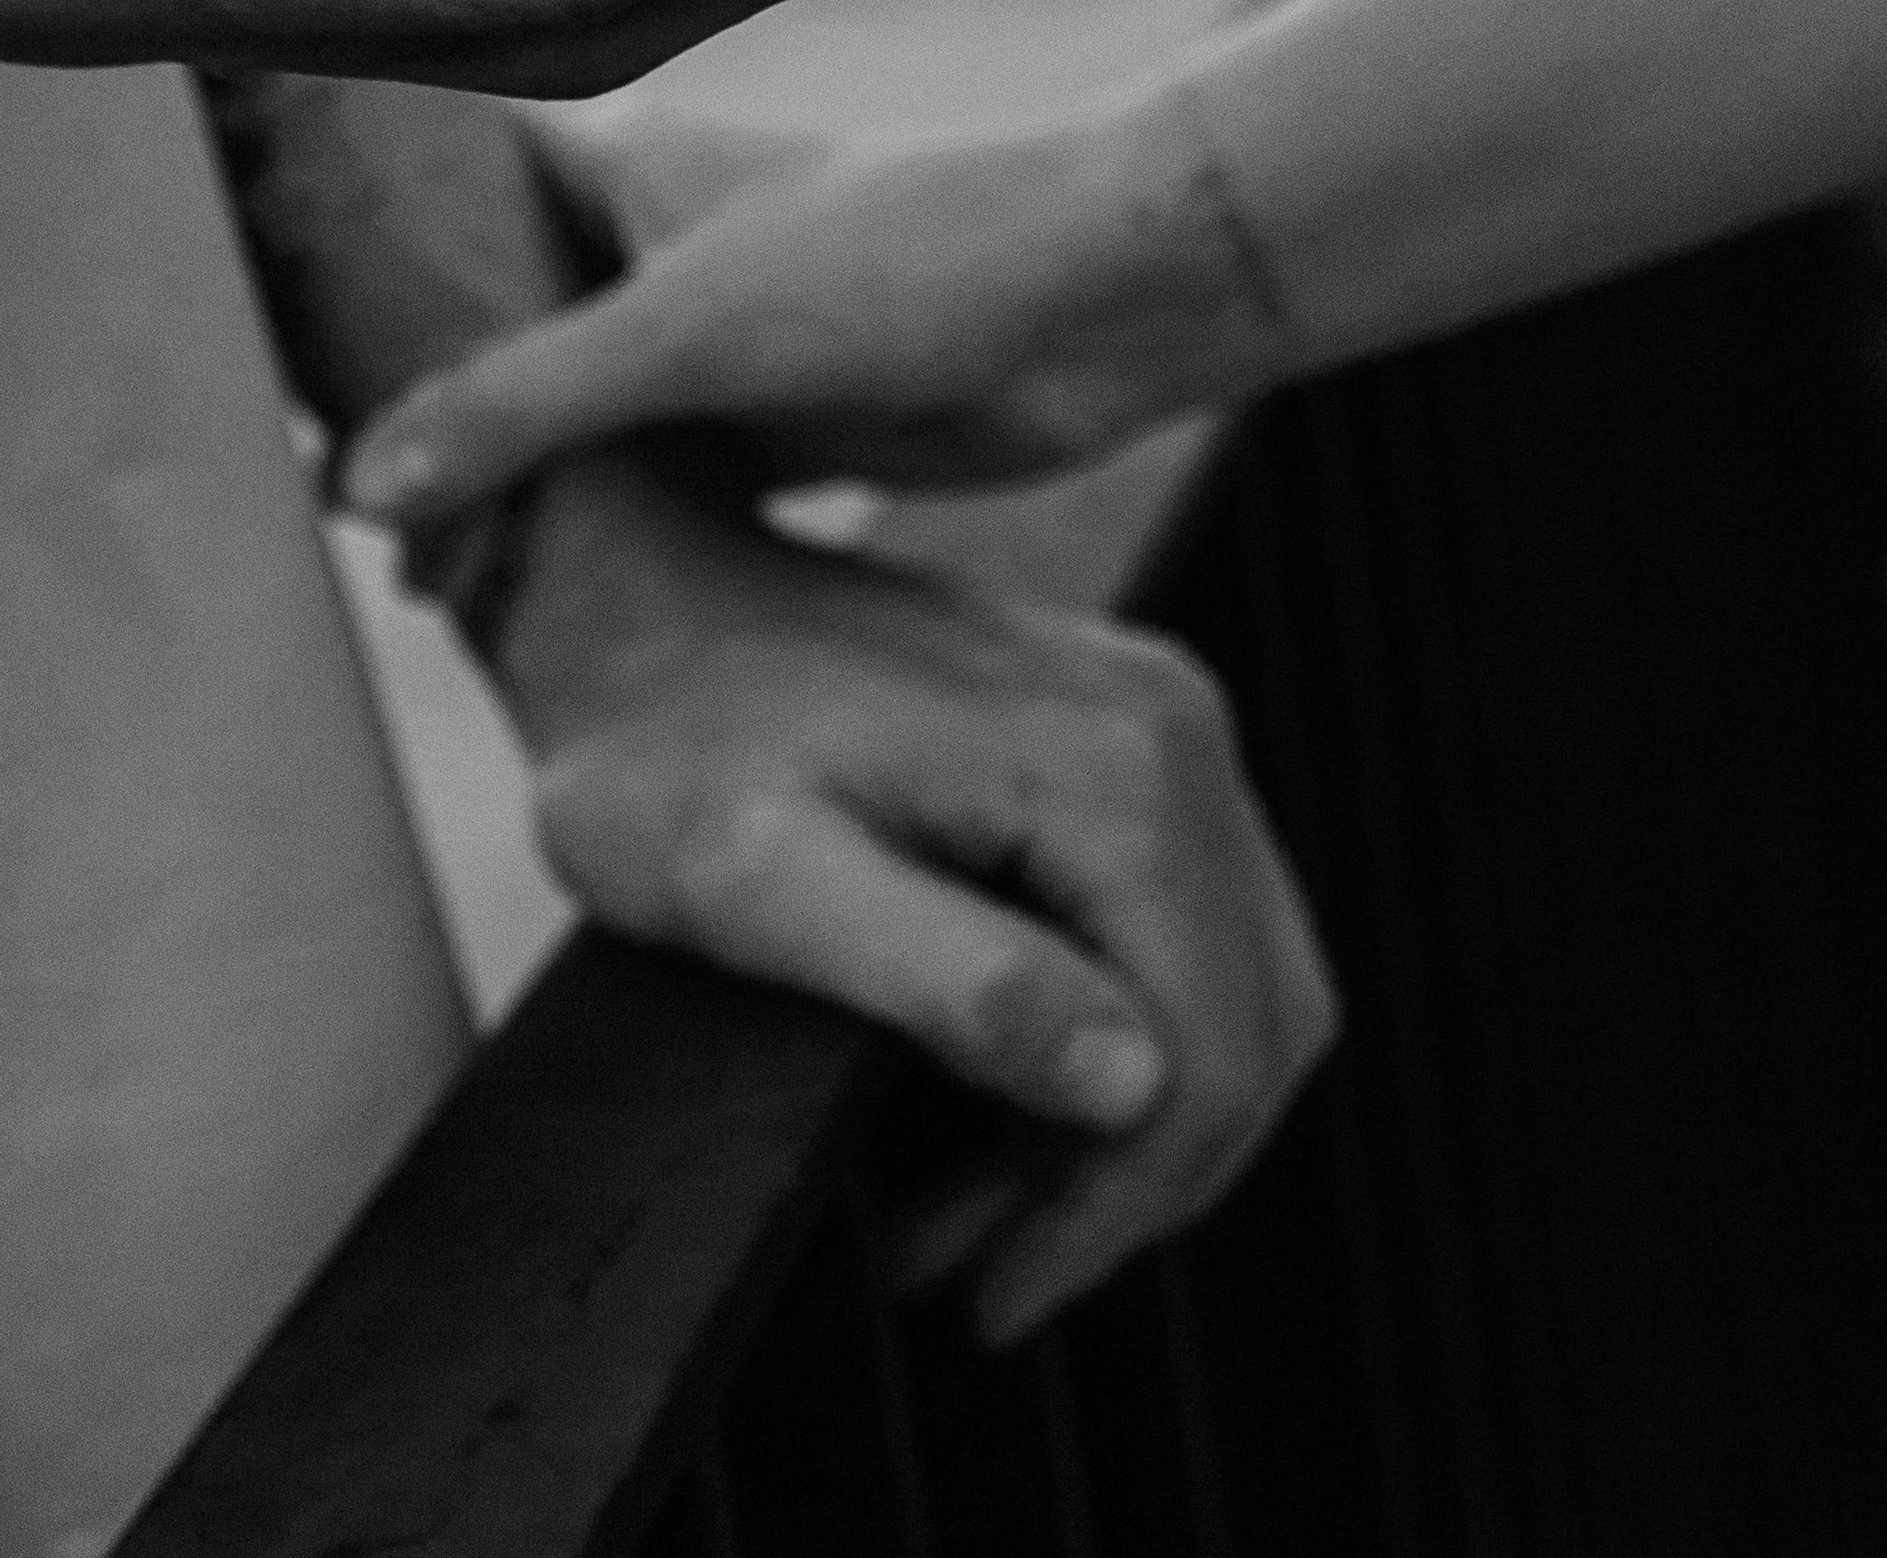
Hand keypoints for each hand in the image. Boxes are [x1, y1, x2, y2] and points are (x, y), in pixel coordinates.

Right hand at [344, 96, 1265, 525]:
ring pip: (579, 417)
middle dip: (429, 412)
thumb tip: (361, 490)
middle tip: (329, 520)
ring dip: (517, 488)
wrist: (1103, 306)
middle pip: (501, 322)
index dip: (363, 263)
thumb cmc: (907, 264)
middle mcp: (661, 234)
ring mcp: (723, 331)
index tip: (272, 358)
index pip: (450, 192)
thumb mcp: (686, 332)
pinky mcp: (785, 419)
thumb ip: (520, 403)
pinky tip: (541, 611)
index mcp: (625, 156)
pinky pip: (659, 483)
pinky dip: (606, 535)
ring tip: (415, 589)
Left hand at [482, 448, 1333, 1343]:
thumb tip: (1126, 1080)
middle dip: (1126, 1181)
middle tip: (980, 1270)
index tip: (994, 1293)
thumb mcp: (762, 884)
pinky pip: (1183, 920)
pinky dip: (1116, 1033)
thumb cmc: (665, 739)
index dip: (1115, 1208)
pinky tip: (998, 1092)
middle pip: (1248, 1023)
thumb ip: (951, 978)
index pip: (1209, 1050)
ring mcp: (1154, 717)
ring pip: (1230, 983)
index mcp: (1110, 766)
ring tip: (971, 1208)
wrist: (638, 592)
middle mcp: (1169, 726)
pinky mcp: (1120, 729)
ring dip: (1124, 1122)